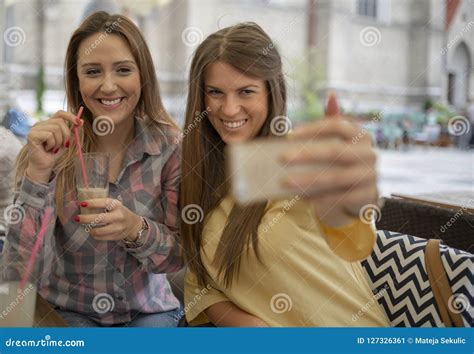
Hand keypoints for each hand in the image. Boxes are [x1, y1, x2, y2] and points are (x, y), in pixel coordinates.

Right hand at [26, 110, 82, 182]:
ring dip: (58, 142)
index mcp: (49, 123)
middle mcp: (41, 124)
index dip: (70, 116)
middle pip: (60, 122)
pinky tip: (47, 149)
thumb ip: (72, 132)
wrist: (45, 166)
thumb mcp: (66, 141)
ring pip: (55, 129)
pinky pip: (49, 135)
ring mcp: (35, 128)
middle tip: (64, 145)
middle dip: (66, 135)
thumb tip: (81, 121)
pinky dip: (52, 144)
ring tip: (53, 148)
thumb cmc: (54, 153)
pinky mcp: (32, 135)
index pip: (60, 113)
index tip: (79, 122)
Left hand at [75, 198, 142, 240]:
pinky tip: (93, 232)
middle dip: (86, 219)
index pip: (104, 203)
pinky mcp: (116, 236)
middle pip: (100, 219)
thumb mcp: (114, 205)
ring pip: (99, 231)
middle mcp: (118, 216)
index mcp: (117, 205)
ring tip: (86, 227)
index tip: (82, 203)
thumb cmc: (119, 212)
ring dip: (90, 229)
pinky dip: (94, 235)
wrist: (133, 225)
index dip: (93, 203)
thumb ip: (102, 204)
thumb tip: (82, 204)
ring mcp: (118, 227)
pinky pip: (101, 237)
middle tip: (77, 218)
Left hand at [281, 93, 377, 227]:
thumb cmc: (343, 164)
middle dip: (306, 155)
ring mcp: (370, 175)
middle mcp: (368, 153)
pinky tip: (301, 198)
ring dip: (307, 180)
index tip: (289, 135)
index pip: (337, 125)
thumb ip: (333, 122)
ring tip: (284, 182)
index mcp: (360, 135)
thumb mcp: (339, 142)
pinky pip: (340, 198)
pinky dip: (319, 198)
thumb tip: (331, 95)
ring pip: (335, 177)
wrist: (361, 195)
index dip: (313, 128)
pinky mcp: (367, 196)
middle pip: (335, 150)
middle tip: (281, 158)